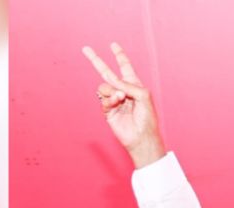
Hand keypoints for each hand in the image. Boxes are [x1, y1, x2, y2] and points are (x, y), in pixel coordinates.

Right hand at [82, 42, 165, 167]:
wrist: (141, 136)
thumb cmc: (147, 117)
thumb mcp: (143, 95)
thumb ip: (129, 85)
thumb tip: (113, 84)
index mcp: (133, 85)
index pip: (125, 67)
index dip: (119, 56)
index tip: (113, 45)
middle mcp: (122, 91)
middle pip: (107, 72)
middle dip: (96, 60)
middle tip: (85, 49)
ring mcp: (114, 100)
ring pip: (103, 87)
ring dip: (111, 90)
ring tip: (121, 98)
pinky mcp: (108, 111)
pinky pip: (103, 99)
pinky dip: (110, 99)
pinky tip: (117, 102)